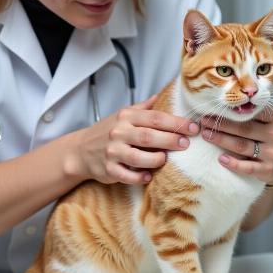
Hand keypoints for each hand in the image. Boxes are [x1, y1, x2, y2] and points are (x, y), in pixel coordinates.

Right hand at [72, 94, 199, 184]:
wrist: (81, 150)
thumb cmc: (106, 131)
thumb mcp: (123, 115)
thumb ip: (143, 108)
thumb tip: (160, 96)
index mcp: (126, 117)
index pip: (154, 118)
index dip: (175, 122)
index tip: (192, 127)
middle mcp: (119, 133)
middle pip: (149, 136)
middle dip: (170, 140)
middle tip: (185, 144)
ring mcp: (113, 152)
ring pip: (138, 157)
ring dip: (156, 160)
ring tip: (165, 159)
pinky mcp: (108, 169)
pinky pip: (127, 175)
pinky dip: (139, 177)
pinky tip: (148, 176)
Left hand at [200, 108, 272, 183]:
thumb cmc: (268, 137)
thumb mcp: (267, 121)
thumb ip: (252, 112)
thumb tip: (223, 103)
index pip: (252, 112)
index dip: (230, 110)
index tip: (213, 108)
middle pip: (243, 128)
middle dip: (221, 124)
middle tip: (204, 121)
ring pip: (242, 146)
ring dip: (221, 140)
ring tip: (206, 135)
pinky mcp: (268, 170)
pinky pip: (247, 167)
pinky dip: (233, 163)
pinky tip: (221, 158)